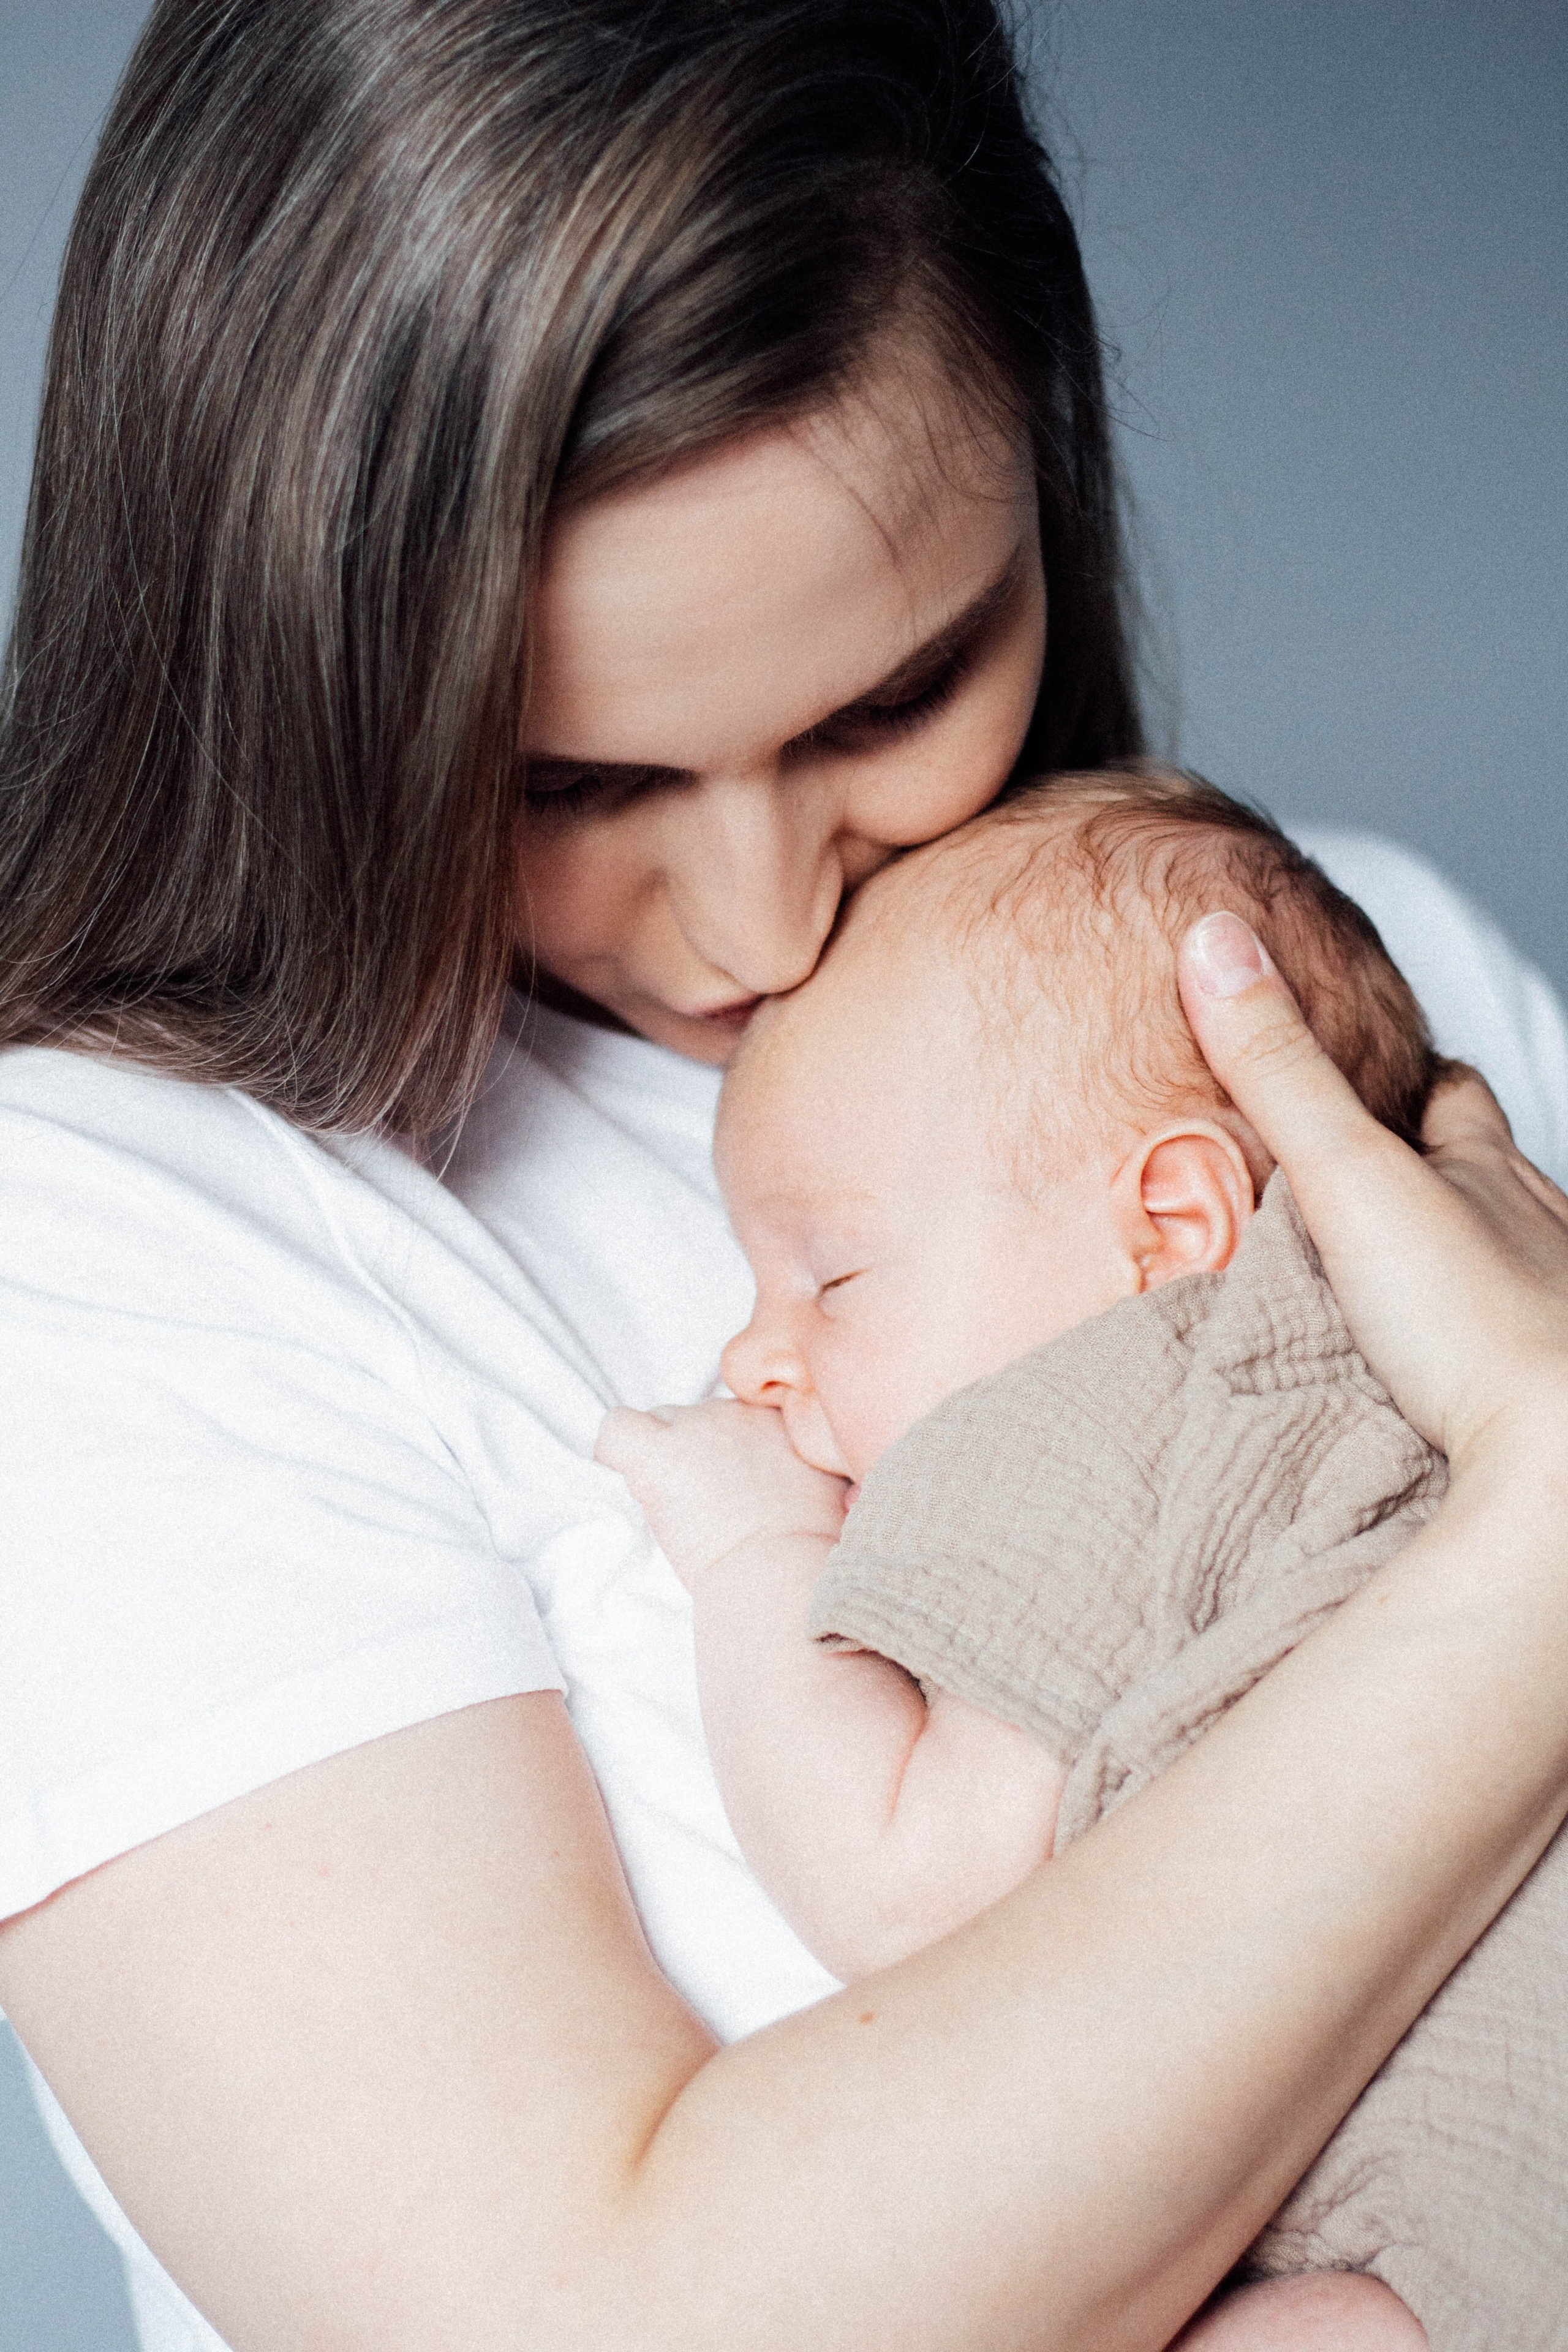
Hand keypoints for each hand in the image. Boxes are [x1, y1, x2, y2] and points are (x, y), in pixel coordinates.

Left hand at [595, 1399, 847, 1589]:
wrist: (785, 1572)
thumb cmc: (813, 1556)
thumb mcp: (834, 1500)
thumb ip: (814, 1478)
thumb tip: (812, 1489)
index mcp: (779, 1423)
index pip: (740, 1421)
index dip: (735, 1458)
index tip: (745, 1495)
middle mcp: (736, 1413)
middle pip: (699, 1421)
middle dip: (699, 1459)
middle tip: (711, 1510)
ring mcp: (694, 1429)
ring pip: (661, 1423)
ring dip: (665, 1460)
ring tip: (680, 1511)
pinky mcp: (656, 1456)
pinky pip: (615, 1430)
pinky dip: (614, 1450)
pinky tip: (630, 1480)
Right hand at [1178, 912, 1567, 1473]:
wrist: (1565, 1473)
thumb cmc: (1476, 1320)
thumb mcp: (1350, 1175)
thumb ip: (1278, 1067)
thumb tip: (1214, 936)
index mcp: (1488, 1174)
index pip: (1453, 1096)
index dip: (1413, 1077)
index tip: (1371, 1066)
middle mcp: (1536, 1238)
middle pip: (1488, 1180)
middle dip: (1441, 1172)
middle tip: (1377, 1179)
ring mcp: (1547, 1325)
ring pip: (1505, 1272)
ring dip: (1456, 1273)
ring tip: (1397, 1291)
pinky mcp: (1538, 1414)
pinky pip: (1498, 1367)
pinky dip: (1462, 1362)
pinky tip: (1430, 1390)